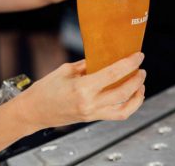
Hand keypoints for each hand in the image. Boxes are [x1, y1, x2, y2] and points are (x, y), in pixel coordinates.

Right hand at [15, 53, 145, 132]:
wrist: (33, 111)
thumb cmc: (46, 88)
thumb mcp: (67, 70)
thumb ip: (89, 64)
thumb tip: (106, 57)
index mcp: (83, 88)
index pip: (114, 73)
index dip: (129, 63)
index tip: (139, 55)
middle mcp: (90, 103)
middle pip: (123, 91)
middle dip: (137, 78)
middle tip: (141, 68)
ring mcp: (92, 113)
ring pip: (125, 108)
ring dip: (137, 95)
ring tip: (141, 83)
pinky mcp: (93, 119)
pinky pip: (118, 115)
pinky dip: (130, 106)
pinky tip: (133, 96)